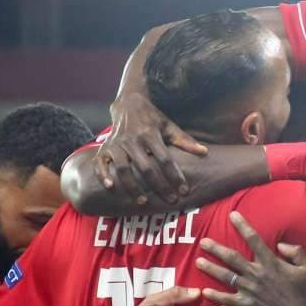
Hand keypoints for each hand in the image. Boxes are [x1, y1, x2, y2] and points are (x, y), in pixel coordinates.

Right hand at [94, 92, 208, 206]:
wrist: (128, 104)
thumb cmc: (152, 119)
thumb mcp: (169, 126)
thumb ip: (185, 140)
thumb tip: (205, 152)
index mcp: (150, 134)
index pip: (165, 159)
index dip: (175, 175)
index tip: (184, 190)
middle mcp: (132, 140)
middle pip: (146, 167)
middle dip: (159, 186)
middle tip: (170, 201)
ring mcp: (116, 144)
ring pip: (123, 168)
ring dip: (132, 186)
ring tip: (143, 202)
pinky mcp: (104, 147)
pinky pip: (100, 163)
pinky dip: (103, 174)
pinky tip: (110, 187)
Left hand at [196, 212, 305, 305]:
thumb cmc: (305, 294)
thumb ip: (296, 252)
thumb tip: (279, 244)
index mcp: (271, 263)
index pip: (254, 239)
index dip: (242, 225)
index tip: (232, 215)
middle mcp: (257, 274)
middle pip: (232, 258)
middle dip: (216, 249)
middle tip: (203, 242)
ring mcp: (249, 290)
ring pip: (226, 276)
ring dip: (211, 268)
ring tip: (198, 261)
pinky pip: (227, 299)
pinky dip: (215, 296)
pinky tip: (205, 291)